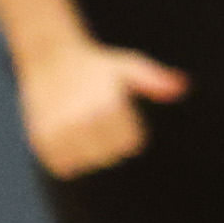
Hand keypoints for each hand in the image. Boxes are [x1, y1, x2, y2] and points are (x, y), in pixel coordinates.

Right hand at [17, 41, 186, 174]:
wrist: (49, 56)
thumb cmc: (95, 66)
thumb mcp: (127, 66)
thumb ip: (154, 80)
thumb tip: (182, 86)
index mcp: (109, 104)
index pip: (130, 143)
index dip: (125, 128)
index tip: (112, 108)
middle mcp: (84, 118)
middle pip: (109, 156)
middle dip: (104, 139)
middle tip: (91, 114)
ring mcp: (61, 131)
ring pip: (86, 162)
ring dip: (84, 149)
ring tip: (76, 122)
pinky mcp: (42, 140)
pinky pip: (64, 166)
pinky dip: (65, 156)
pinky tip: (62, 132)